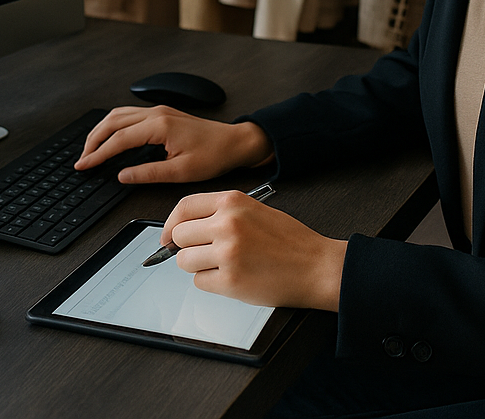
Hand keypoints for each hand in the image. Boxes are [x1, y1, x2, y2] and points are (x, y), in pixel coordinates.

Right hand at [75, 105, 272, 183]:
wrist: (234, 142)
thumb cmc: (214, 155)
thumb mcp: (181, 172)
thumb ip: (148, 173)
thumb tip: (123, 176)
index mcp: (159, 126)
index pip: (118, 139)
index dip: (98, 154)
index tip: (84, 165)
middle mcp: (156, 113)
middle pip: (112, 122)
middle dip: (93, 140)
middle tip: (81, 159)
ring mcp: (158, 110)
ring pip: (119, 114)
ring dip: (101, 130)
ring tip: (90, 149)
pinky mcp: (162, 113)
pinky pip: (129, 114)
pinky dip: (114, 124)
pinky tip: (110, 135)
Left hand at [165, 190, 346, 310]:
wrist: (316, 266)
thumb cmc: (289, 240)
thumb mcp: (254, 210)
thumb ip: (220, 213)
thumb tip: (185, 227)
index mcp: (232, 201)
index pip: (184, 207)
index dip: (171, 224)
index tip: (168, 236)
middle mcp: (227, 223)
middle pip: (179, 236)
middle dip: (187, 247)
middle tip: (206, 253)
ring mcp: (228, 252)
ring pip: (185, 261)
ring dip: (198, 266)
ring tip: (223, 265)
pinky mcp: (231, 280)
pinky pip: (200, 282)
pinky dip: (211, 283)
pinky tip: (233, 278)